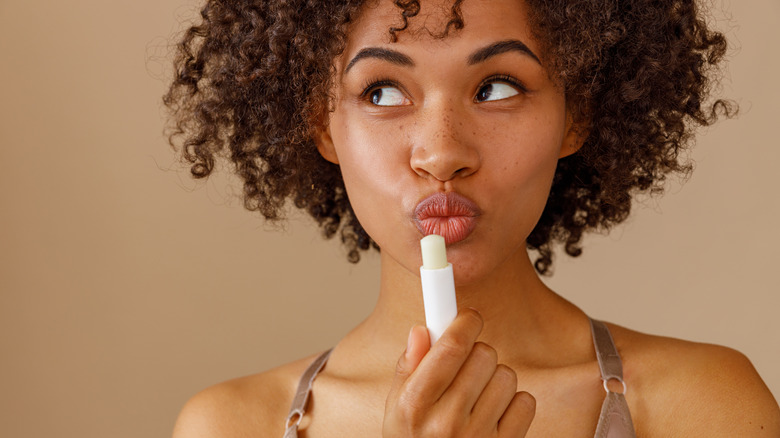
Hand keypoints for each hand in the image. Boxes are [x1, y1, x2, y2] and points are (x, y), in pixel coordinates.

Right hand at [383, 308, 534, 436]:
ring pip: (507, 375)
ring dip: (495, 378)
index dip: (465, 321)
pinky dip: (514, 403)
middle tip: (466, 367)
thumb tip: (422, 329)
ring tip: (477, 396)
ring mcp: (478, 437)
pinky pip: (526, 402)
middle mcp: (446, 421)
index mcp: (414, 404)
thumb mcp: (396, 408)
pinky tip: (494, 413)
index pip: (451, 346)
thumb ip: (408, 366)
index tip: (469, 316)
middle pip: (483, 354)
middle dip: (476, 353)